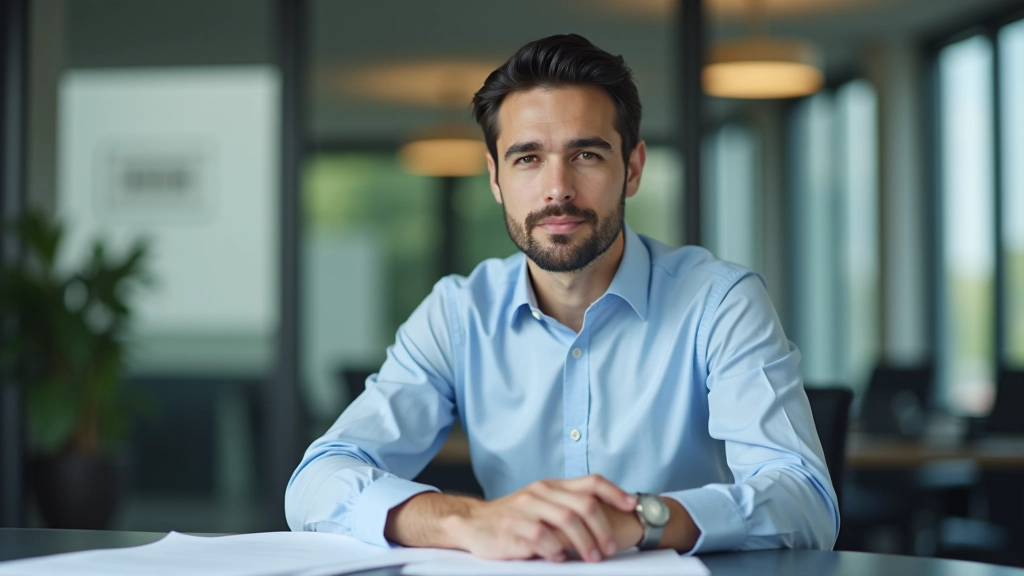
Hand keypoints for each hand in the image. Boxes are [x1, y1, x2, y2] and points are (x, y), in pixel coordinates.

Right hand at [451, 474, 637, 561]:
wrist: (473, 523)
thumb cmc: (515, 518)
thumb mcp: (542, 505)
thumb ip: (567, 506)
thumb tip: (606, 519)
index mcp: (552, 486)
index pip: (591, 482)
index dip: (615, 492)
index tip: (632, 505)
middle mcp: (540, 493)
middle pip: (583, 504)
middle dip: (602, 528)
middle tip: (609, 549)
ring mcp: (526, 510)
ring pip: (566, 520)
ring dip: (584, 542)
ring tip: (592, 558)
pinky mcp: (512, 528)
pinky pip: (541, 537)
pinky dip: (555, 549)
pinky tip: (560, 558)